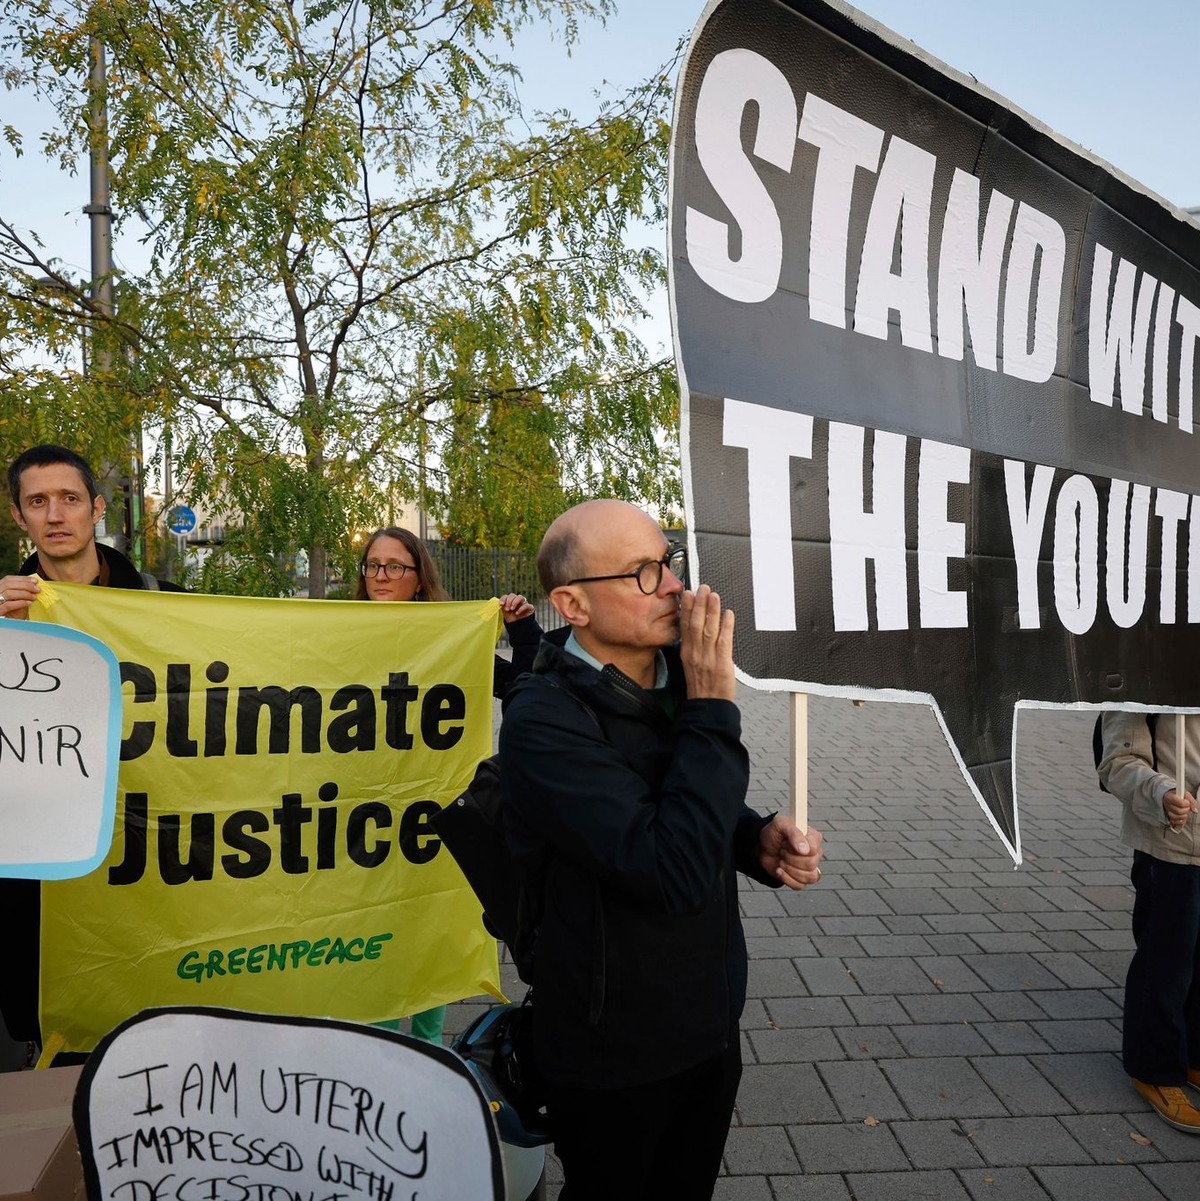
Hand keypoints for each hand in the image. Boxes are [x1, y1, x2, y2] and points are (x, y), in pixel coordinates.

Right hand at [0, 574, 38, 619]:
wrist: (9, 624)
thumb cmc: (14, 611)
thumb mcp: (17, 598)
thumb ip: (21, 590)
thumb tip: (34, 583)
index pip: (8, 579)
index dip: (22, 579)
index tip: (35, 581)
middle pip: (8, 585)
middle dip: (25, 585)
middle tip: (37, 589)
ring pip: (8, 593)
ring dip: (24, 594)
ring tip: (34, 597)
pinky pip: (8, 605)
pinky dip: (20, 603)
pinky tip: (29, 603)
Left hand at [498, 593, 534, 621]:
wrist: (520, 627)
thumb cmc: (512, 619)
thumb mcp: (505, 613)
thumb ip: (503, 607)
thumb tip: (500, 603)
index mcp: (510, 601)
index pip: (506, 596)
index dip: (503, 599)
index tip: (501, 604)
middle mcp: (517, 600)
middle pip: (512, 595)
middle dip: (509, 601)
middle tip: (507, 609)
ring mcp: (524, 603)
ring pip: (520, 597)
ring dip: (515, 602)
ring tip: (512, 609)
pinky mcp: (530, 607)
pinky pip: (526, 605)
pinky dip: (521, 608)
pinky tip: (517, 613)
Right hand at [680, 584, 734, 700]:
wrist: (707, 706)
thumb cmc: (701, 687)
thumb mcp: (690, 664)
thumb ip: (693, 646)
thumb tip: (697, 629)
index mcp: (687, 652)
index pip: (685, 625)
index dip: (687, 608)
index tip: (688, 593)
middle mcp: (696, 653)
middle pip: (696, 624)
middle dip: (700, 604)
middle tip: (703, 588)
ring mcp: (708, 658)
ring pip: (709, 629)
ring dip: (712, 611)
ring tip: (714, 596)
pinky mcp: (722, 664)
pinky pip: (724, 642)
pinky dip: (726, 627)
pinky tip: (728, 615)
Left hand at [758, 815, 823, 889]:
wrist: (761, 847)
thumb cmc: (773, 833)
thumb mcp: (780, 825)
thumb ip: (793, 833)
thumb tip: (804, 850)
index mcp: (813, 838)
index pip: (814, 849)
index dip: (797, 849)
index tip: (785, 843)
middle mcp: (815, 853)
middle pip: (811, 864)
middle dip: (790, 858)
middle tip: (781, 850)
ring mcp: (809, 867)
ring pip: (809, 877)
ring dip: (789, 869)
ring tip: (781, 860)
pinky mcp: (801, 879)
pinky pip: (800, 885)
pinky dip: (787, 879)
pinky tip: (779, 870)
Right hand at [1163, 788, 1197, 828]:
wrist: (1169, 796)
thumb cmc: (1177, 794)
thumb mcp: (1185, 794)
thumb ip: (1191, 801)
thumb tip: (1195, 811)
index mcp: (1170, 797)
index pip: (1181, 803)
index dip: (1187, 804)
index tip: (1187, 802)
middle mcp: (1167, 804)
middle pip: (1179, 811)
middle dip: (1186, 810)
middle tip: (1187, 807)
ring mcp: (1167, 811)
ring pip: (1176, 817)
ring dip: (1184, 816)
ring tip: (1184, 812)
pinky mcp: (1168, 817)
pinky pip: (1174, 822)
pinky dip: (1180, 821)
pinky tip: (1182, 818)